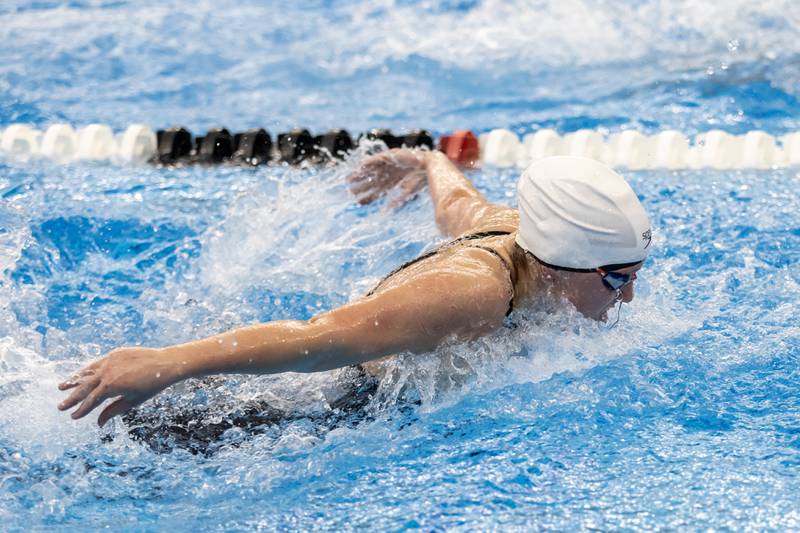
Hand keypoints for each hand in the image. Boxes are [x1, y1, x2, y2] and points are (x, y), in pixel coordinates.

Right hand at [58, 347, 179, 425]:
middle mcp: (107, 372)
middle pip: (85, 387)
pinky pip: (97, 363)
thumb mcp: (132, 401)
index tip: (73, 416)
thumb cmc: (151, 385)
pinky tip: (81, 374)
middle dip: (72, 397)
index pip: (91, 401)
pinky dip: (87, 369)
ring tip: (62, 386)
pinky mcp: (114, 354)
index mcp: (112, 386)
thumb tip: (98, 423)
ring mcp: (110, 361)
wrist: (165, 363)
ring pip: (87, 372)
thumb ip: (113, 411)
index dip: (82, 410)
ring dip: (74, 380)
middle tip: (60, 407)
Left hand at [347, 149, 428, 206]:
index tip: (358, 203)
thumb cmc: (420, 179)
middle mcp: (388, 174)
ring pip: (370, 170)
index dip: (368, 197)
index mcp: (392, 183)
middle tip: (349, 191)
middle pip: (371, 181)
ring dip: (360, 174)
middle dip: (360, 186)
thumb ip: (396, 201)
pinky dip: (368, 163)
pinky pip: (376, 159)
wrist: (429, 165)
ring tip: (348, 179)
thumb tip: (386, 211)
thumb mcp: (406, 192)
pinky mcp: (390, 156)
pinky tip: (360, 167)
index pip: (377, 191)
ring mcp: (388, 165)